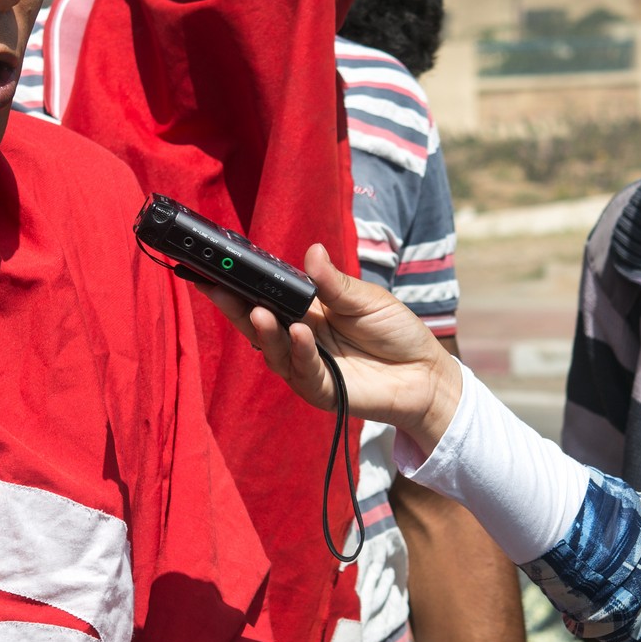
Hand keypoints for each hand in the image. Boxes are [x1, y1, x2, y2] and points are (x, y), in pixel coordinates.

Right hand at [198, 244, 465, 455]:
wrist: (425, 373)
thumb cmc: (395, 332)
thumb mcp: (366, 300)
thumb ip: (334, 283)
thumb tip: (312, 251)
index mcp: (305, 312)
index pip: (266, 296)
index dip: (240, 285)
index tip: (215, 268)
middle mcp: (299, 339)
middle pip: (257, 324)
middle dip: (234, 306)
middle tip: (215, 287)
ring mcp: (307, 366)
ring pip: (273, 350)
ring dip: (264, 331)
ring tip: (258, 310)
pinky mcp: (322, 390)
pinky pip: (303, 370)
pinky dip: (299, 350)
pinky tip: (298, 332)